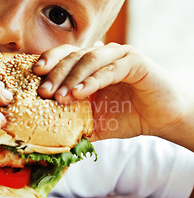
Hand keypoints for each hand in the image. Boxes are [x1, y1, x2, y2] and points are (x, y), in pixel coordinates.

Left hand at [33, 43, 189, 142]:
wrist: (162, 119)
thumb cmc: (127, 117)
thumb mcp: (93, 123)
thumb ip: (72, 126)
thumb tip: (44, 142)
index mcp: (88, 65)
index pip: (64, 56)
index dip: (49, 61)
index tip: (34, 74)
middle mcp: (101, 55)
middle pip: (72, 56)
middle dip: (56, 74)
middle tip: (43, 92)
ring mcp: (118, 56)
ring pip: (89, 59)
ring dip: (72, 78)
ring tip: (60, 97)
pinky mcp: (135, 62)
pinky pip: (110, 68)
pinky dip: (93, 80)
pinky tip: (81, 92)